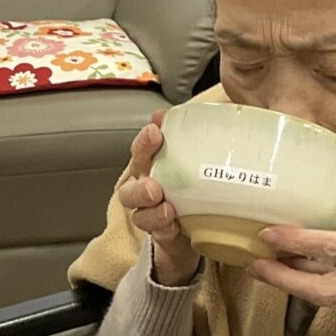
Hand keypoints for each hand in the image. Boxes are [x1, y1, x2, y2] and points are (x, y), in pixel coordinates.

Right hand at [118, 110, 200, 285]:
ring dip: (151, 212)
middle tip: (154, 186)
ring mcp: (152, 213)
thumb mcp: (200, 154)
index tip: (155, 133)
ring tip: (167, 210)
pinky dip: (164, 230)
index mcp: (152, 166)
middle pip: (130, 188)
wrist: (205, 222)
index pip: (141, 151)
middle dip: (140, 187)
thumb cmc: (198, 182)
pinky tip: (174, 227)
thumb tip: (192, 101)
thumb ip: (193, 131)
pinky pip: (157, 234)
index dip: (144, 143)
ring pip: (139, 214)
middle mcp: (146, 189)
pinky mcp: (163, 234)